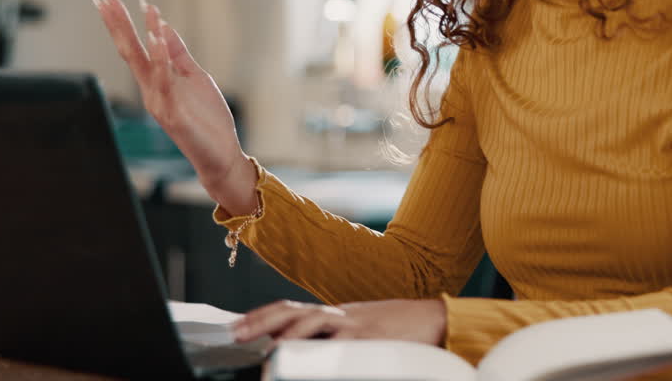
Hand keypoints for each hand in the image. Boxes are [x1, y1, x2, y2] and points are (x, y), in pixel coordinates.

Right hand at [93, 0, 251, 207]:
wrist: (220, 155)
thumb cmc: (207, 120)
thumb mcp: (195, 78)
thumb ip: (179, 55)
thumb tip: (164, 28)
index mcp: (157, 81)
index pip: (136, 47)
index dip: (124, 22)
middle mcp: (151, 91)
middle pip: (130, 52)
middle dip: (117, 24)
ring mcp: (159, 103)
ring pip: (144, 65)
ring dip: (136, 36)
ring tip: (130, 9)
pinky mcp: (172, 115)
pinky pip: (164, 83)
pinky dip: (160, 61)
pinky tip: (156, 41)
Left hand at [233, 299, 447, 348]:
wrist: (433, 318)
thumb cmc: (396, 326)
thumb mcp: (358, 327)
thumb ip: (331, 335)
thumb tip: (301, 347)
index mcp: (334, 313)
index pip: (291, 309)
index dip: (262, 316)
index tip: (238, 327)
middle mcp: (340, 315)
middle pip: (294, 311)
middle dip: (263, 321)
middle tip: (238, 334)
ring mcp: (355, 326)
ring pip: (314, 322)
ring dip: (288, 334)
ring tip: (269, 349)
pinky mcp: (371, 339)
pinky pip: (341, 347)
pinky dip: (324, 355)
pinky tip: (310, 362)